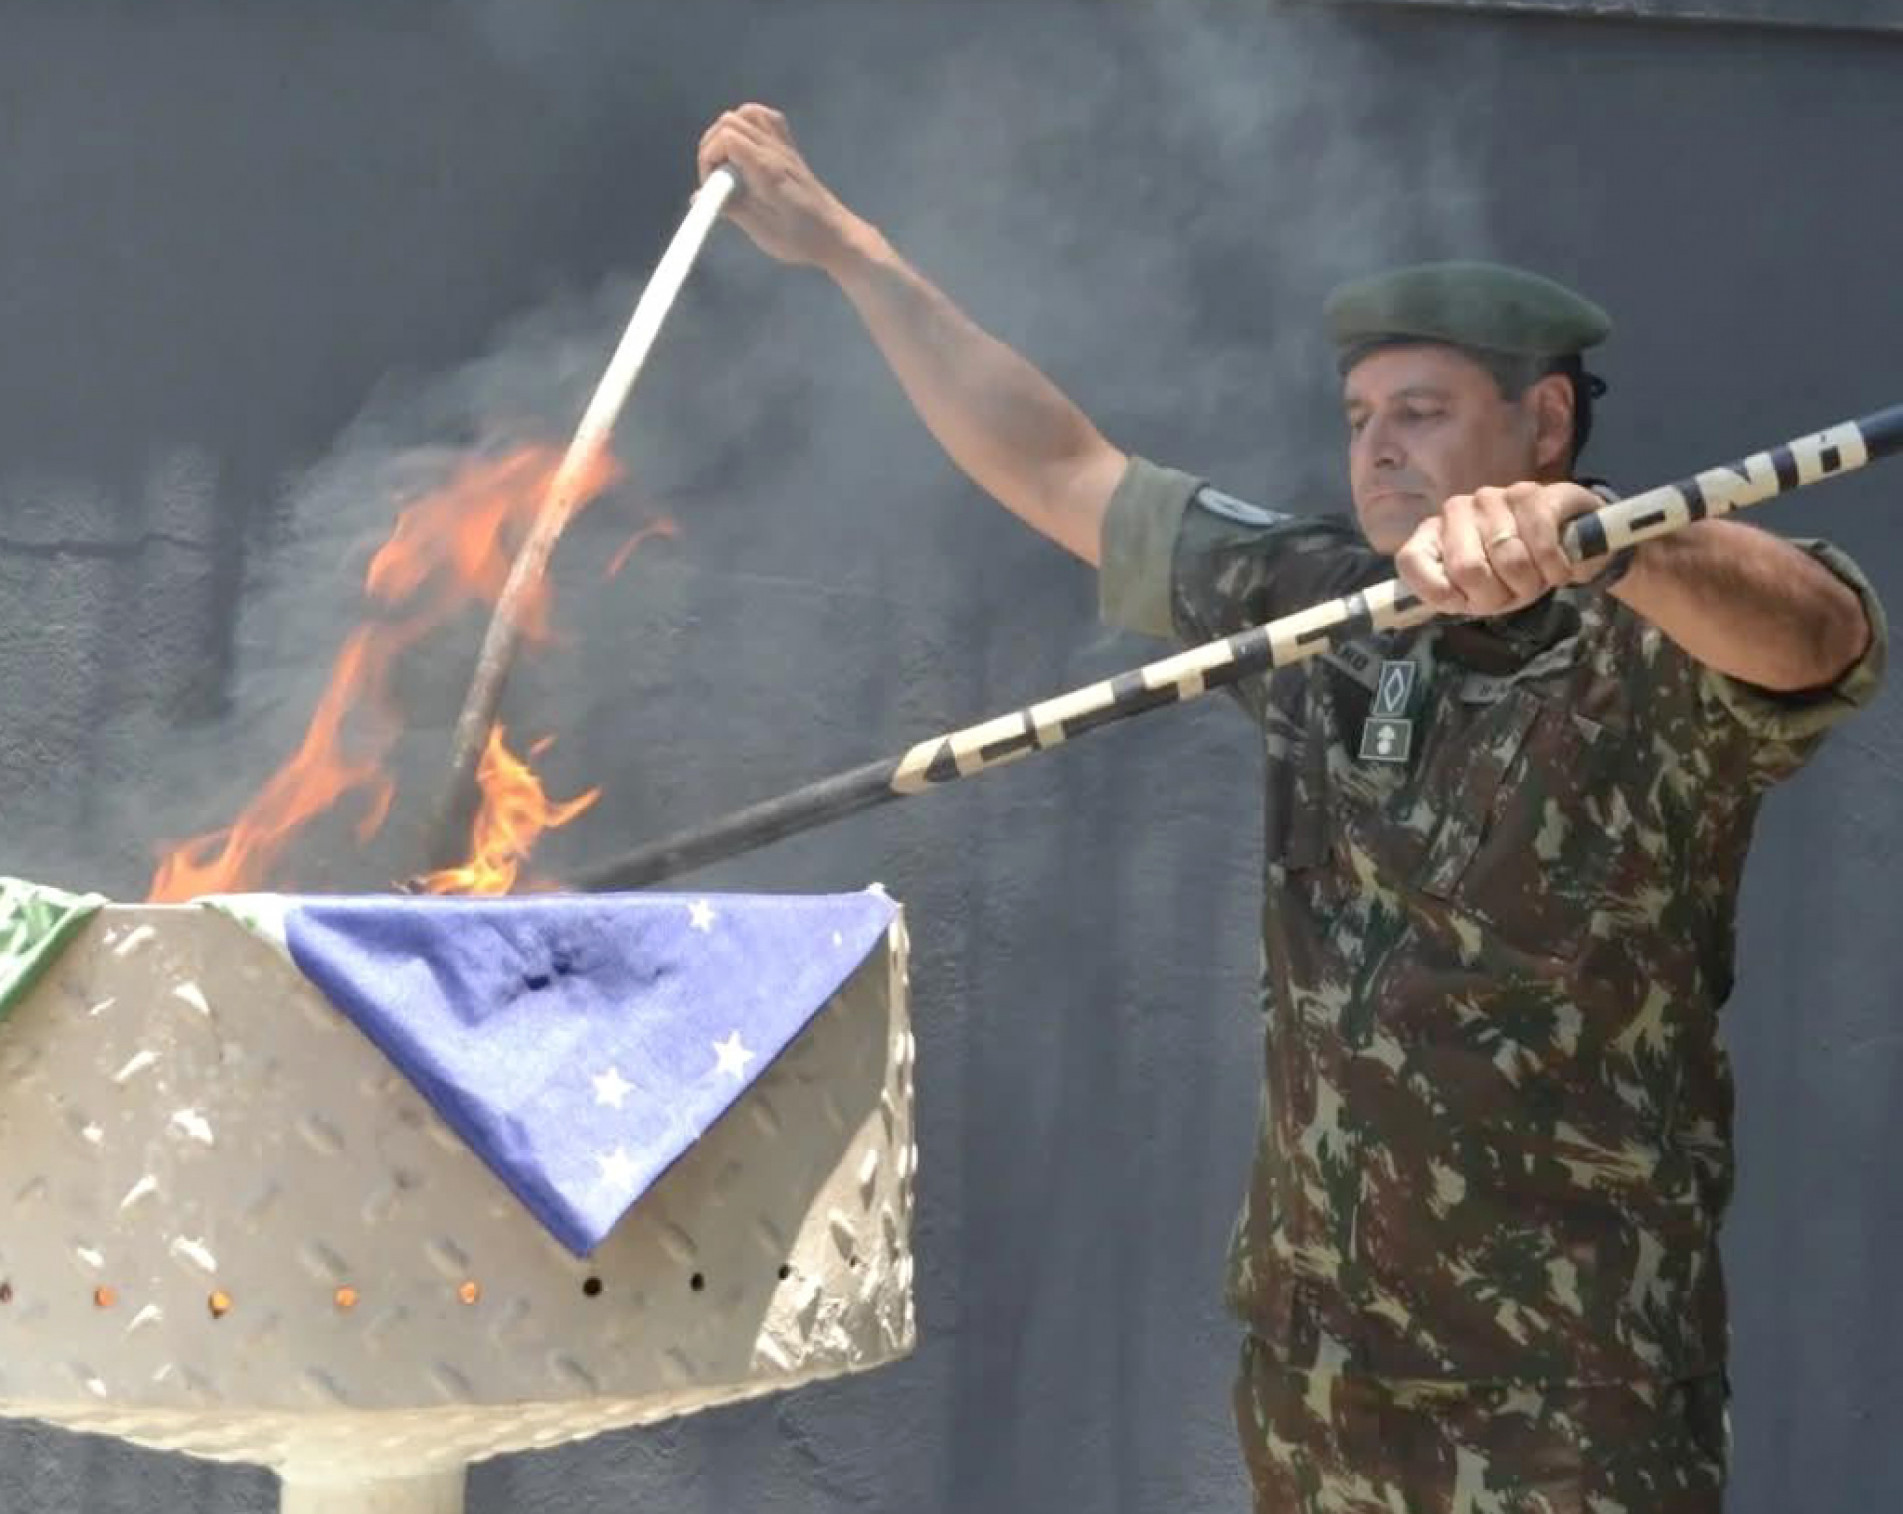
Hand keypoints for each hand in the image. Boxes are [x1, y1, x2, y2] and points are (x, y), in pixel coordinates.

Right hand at [697, 104, 863, 271]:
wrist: (836, 235)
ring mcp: (785, 147)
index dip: (708, 158)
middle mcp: (776, 151)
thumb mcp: (762, 231)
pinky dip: (749, 124)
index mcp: (768, 170)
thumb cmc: (802, 239)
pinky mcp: (790, 149)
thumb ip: (731, 208)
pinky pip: (767, 118)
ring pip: (747, 113)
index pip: (727, 138)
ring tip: (727, 163)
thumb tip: (697, 196)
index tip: (711, 185)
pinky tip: (745, 149)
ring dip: (727, 133)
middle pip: (730, 121)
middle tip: (715, 178)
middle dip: (711, 146)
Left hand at [1395, 481, 1611, 617]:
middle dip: (1500, 594)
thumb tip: (1442, 596)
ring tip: (1537, 577)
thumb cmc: (1511, 573)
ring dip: (1532, 581)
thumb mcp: (1478, 594)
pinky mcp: (1529, 491)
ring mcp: (1489, 497)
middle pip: (1467, 569)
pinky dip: (1555, 567)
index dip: (1444, 594)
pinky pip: (1540, 540)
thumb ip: (1449, 594)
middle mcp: (1454, 511)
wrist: (1567, 542)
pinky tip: (1559, 569)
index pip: (1411, 562)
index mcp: (1431, 538)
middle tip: (1515, 592)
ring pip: (1509, 558)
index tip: (1468, 603)